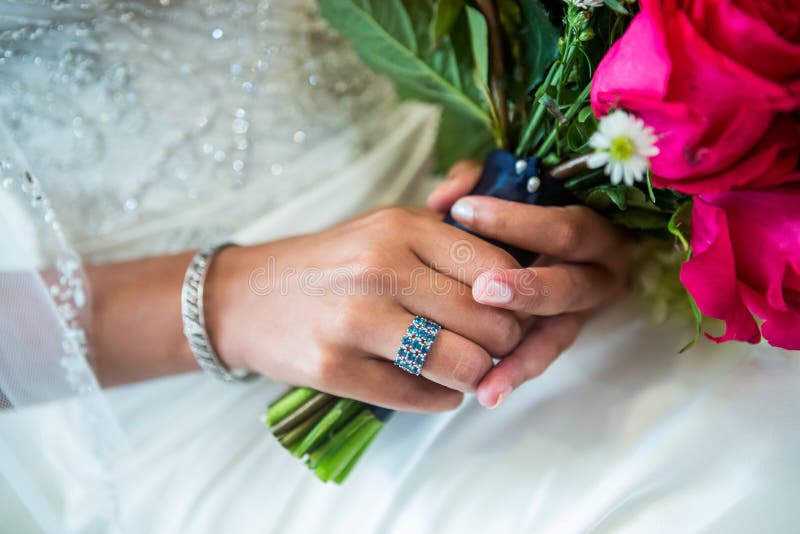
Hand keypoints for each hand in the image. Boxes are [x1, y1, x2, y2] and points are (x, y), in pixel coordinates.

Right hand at [205, 207, 523, 412]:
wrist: (246, 296)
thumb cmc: (332, 263)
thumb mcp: (385, 228)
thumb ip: (447, 240)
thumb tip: (517, 278)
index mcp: (402, 228)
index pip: (497, 268)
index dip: (515, 299)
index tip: (508, 312)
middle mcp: (382, 268)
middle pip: (489, 322)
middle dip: (502, 344)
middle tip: (489, 347)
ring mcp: (356, 320)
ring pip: (462, 364)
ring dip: (474, 376)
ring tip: (462, 368)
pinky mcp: (335, 368)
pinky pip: (421, 398)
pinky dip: (440, 398)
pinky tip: (432, 386)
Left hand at [428, 161, 632, 408]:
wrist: (531, 235)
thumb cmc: (517, 201)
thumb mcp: (501, 180)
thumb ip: (475, 177)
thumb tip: (443, 199)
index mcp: (593, 230)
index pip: (565, 228)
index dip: (518, 221)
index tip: (464, 213)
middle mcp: (598, 273)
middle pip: (569, 285)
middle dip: (527, 289)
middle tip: (482, 290)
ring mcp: (581, 310)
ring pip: (559, 334)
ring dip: (520, 352)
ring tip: (484, 373)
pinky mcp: (561, 335)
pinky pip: (542, 356)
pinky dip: (514, 373)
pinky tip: (487, 392)